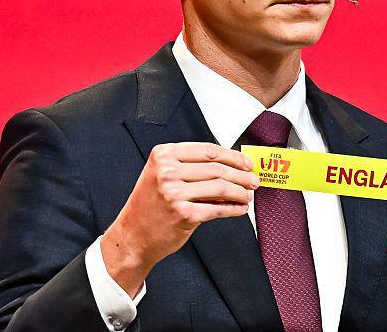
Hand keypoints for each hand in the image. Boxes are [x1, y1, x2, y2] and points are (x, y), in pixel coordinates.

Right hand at [101, 142, 259, 295]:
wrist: (132, 236)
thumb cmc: (150, 205)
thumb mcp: (162, 175)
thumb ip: (190, 167)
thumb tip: (230, 166)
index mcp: (163, 155)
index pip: (207, 150)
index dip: (232, 156)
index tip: (246, 163)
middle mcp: (167, 171)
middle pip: (217, 168)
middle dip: (241, 175)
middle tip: (253, 181)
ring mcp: (174, 193)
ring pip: (221, 187)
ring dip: (240, 192)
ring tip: (248, 195)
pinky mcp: (184, 214)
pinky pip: (218, 209)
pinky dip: (234, 209)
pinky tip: (240, 209)